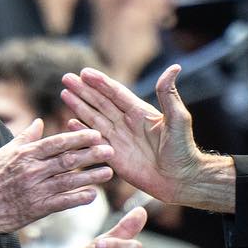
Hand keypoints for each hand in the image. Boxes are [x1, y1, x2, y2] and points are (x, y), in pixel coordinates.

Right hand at [0, 120, 113, 247]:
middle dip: (91, 154)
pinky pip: (62, 203)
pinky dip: (78, 198)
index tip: (96, 134)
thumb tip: (40, 121)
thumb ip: (25, 137)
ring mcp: (35, 191)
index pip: (56, 143)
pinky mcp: (37, 209)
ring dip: (91, 177)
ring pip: (69, 181)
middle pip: (67, 160)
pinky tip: (92, 195)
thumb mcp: (4, 152)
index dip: (78, 138)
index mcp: (25, 154)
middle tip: (110, 150)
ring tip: (109, 172)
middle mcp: (31, 171)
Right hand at [60, 66, 232, 212]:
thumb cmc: (183, 149)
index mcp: (140, 112)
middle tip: (66, 78)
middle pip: (100, 102)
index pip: (116, 93)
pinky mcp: (114, 156)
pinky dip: (82, 132)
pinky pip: (94, 141)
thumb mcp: (178, 119)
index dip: (100, 82)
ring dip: (79, 106)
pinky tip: (70, 123)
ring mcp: (119, 139)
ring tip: (64, 94)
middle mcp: (127, 123)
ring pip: (94, 119)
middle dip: (83, 90)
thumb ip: (169, 95)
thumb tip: (174, 68)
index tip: (85, 72)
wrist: (180, 180)